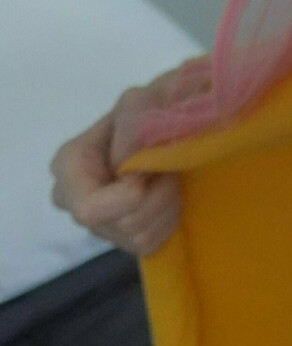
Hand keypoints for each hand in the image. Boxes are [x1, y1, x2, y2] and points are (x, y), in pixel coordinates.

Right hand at [48, 56, 209, 257]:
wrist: (167, 126)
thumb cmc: (150, 111)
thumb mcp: (142, 101)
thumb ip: (133, 119)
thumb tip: (126, 160)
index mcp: (68, 165)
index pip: (89, 208)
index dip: (129, 198)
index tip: (150, 172)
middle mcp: (72, 200)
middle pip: (124, 224)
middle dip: (157, 197)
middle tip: (166, 169)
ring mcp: (96, 224)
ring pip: (140, 237)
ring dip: (167, 206)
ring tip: (166, 178)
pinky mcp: (120, 239)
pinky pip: (151, 245)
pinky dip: (169, 220)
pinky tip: (166, 196)